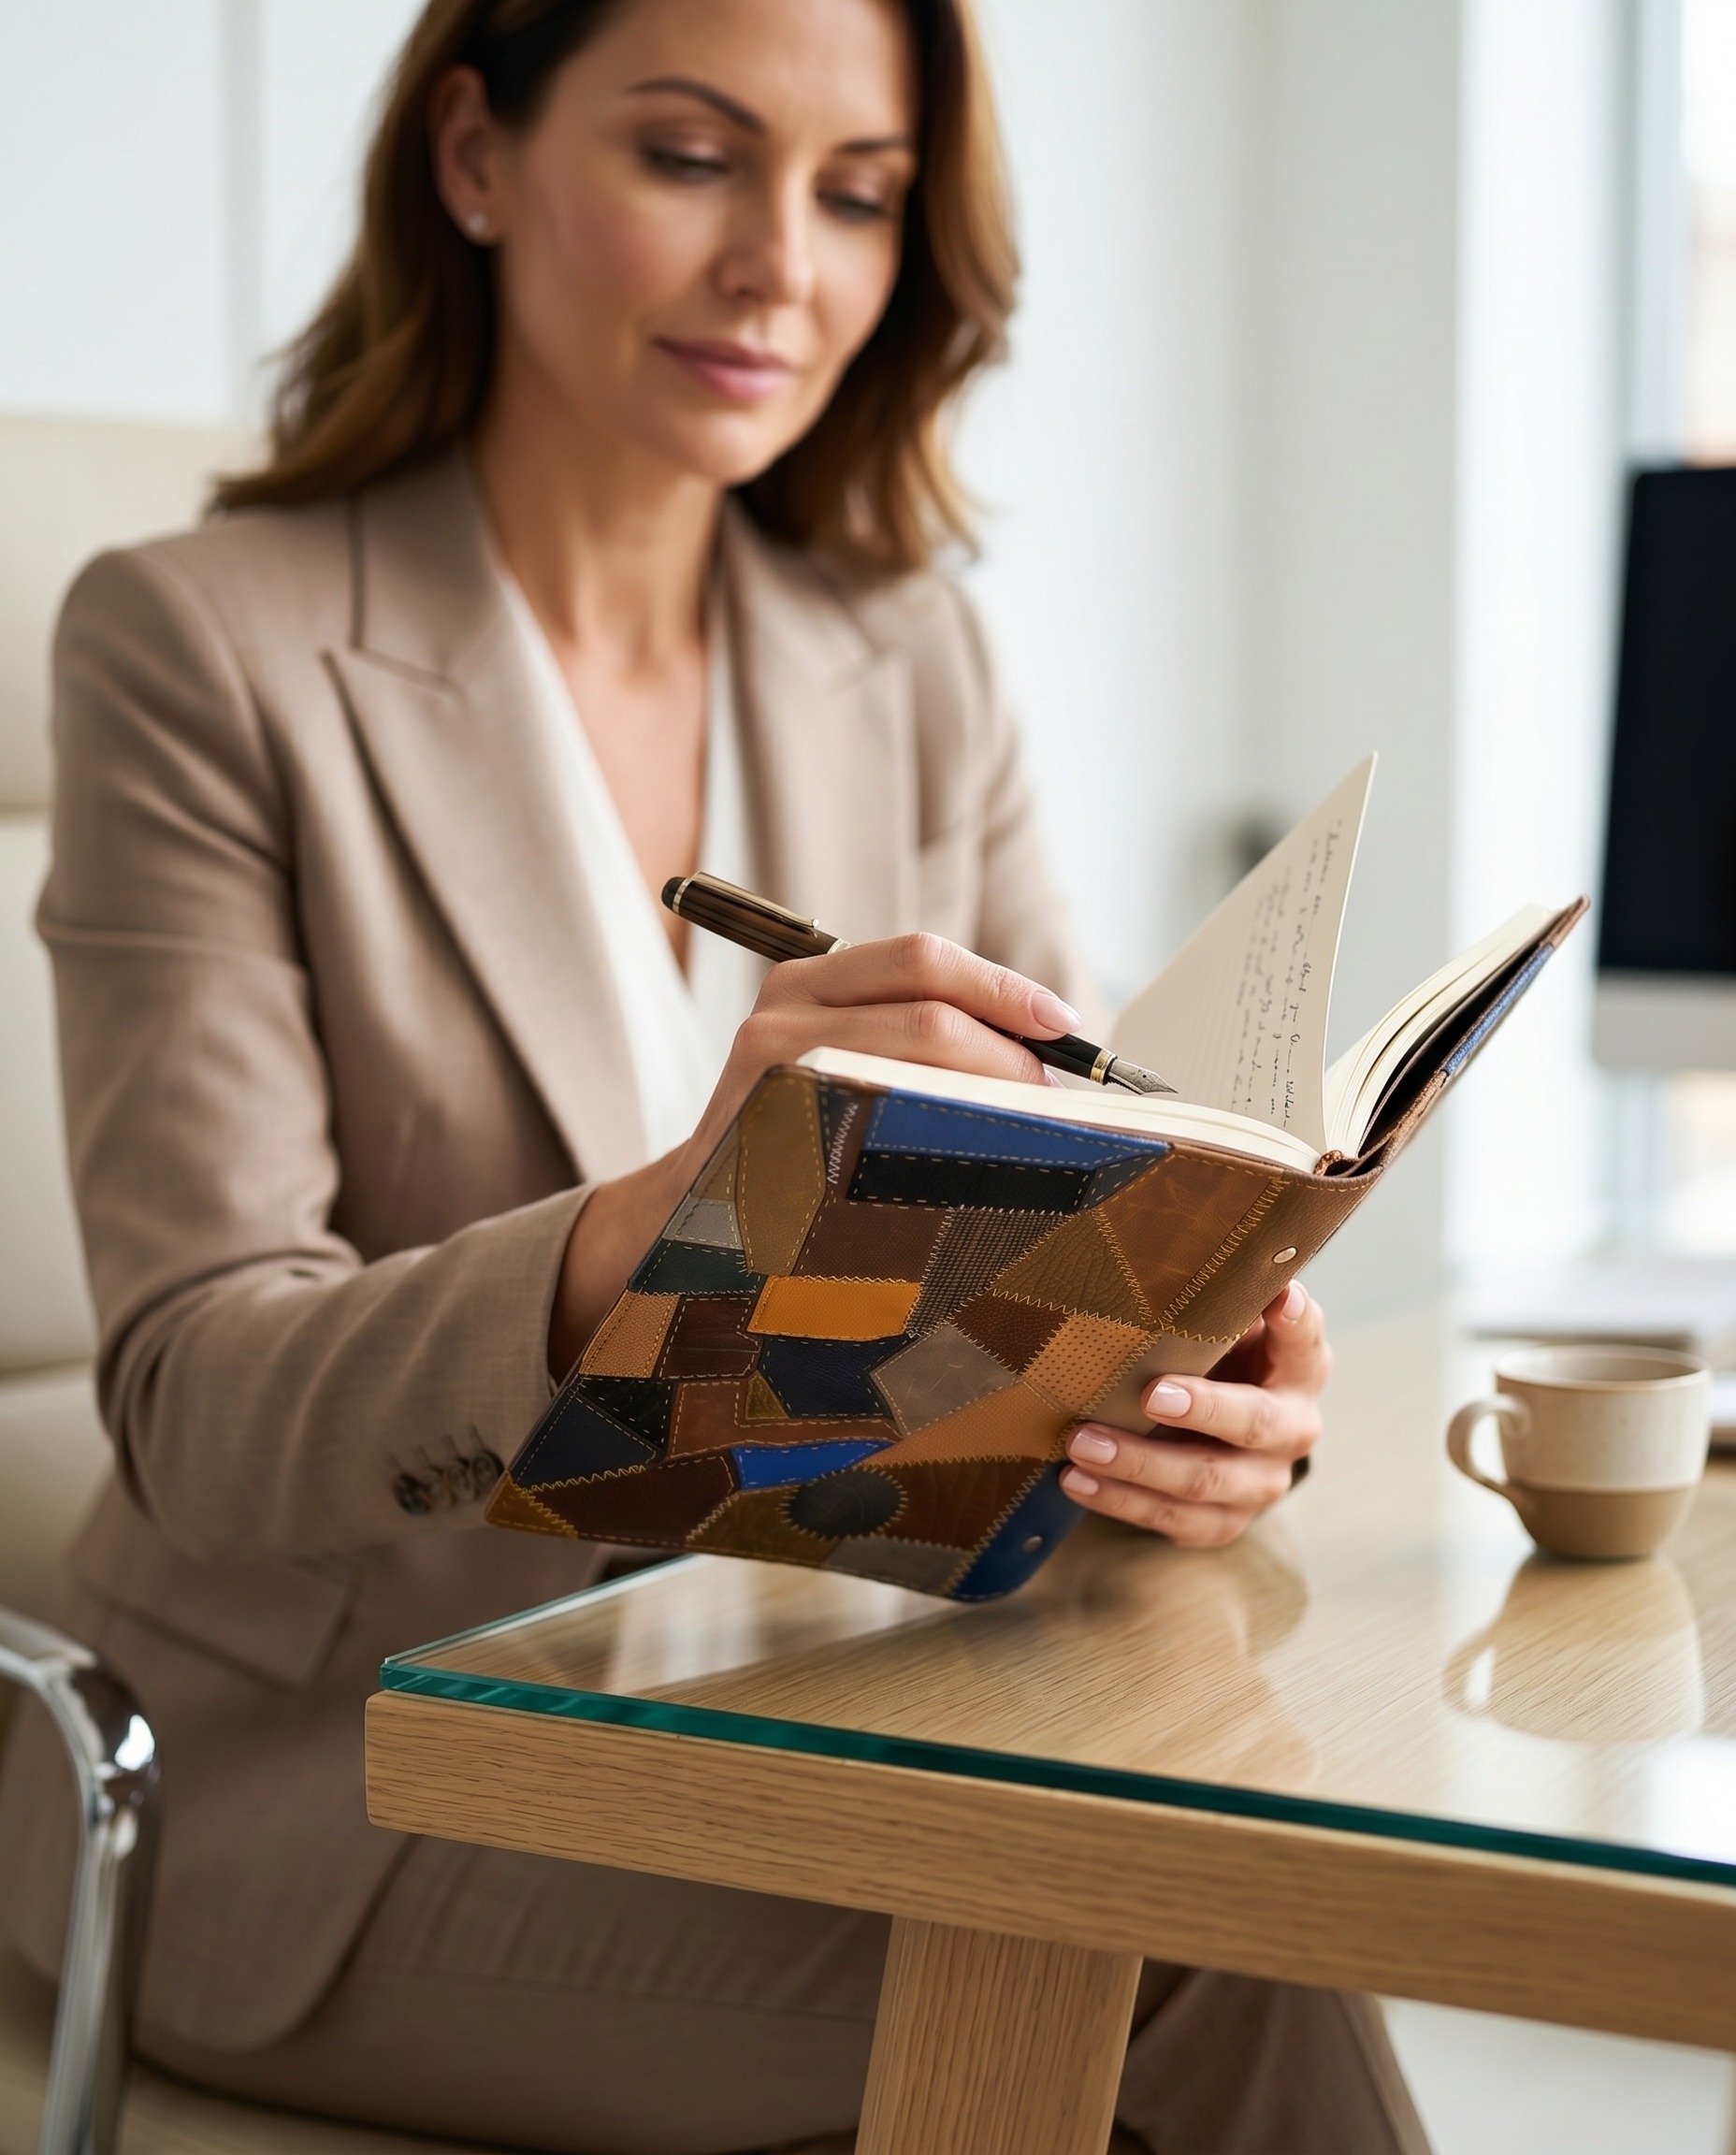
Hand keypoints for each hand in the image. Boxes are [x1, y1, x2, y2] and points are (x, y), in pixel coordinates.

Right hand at [550, 934, 1079, 1372]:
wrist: (692, 1219)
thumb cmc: (794, 1146)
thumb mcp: (838, 1067)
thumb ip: (912, 1040)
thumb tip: (1039, 1053)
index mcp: (808, 978)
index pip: (921, 957)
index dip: (1002, 986)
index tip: (1064, 1025)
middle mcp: (783, 1004)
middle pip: (929, 1003)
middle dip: (1009, 1049)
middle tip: (1052, 1097)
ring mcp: (771, 1061)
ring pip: (917, 1052)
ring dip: (992, 1090)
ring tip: (1030, 1131)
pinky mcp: (773, 1120)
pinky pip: (887, 1115)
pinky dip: (947, 1132)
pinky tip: (975, 1162)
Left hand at [1059, 1282, 1329, 1546]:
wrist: (1223, 1438)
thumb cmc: (1218, 1360)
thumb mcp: (1225, 1328)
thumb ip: (1214, 1303)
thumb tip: (1169, 1259)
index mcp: (1300, 1369)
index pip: (1306, 1340)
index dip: (1296, 1321)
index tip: (1281, 1296)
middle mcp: (1292, 1429)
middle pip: (1255, 1424)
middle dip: (1204, 1409)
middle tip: (1152, 1394)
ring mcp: (1259, 1484)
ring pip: (1204, 1481)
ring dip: (1138, 1463)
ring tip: (1082, 1442)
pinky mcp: (1221, 1523)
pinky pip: (1172, 1521)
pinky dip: (1119, 1501)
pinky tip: (1075, 1479)